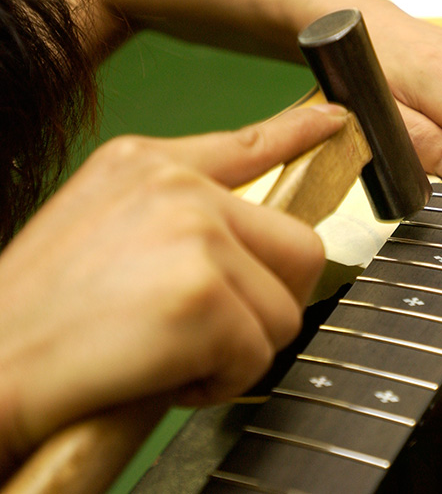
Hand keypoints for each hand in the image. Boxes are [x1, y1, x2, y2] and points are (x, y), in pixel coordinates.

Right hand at [0, 104, 345, 466]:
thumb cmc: (42, 312)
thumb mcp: (100, 228)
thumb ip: (174, 216)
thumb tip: (237, 235)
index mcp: (148, 165)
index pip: (249, 144)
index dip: (300, 134)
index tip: (337, 122)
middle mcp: (177, 187)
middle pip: (299, 248)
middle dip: (268, 301)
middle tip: (213, 327)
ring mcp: (194, 234)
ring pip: (284, 309)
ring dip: (240, 348)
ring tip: (173, 351)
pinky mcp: (203, 295)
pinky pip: (258, 356)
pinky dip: (221, 382)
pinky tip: (166, 374)